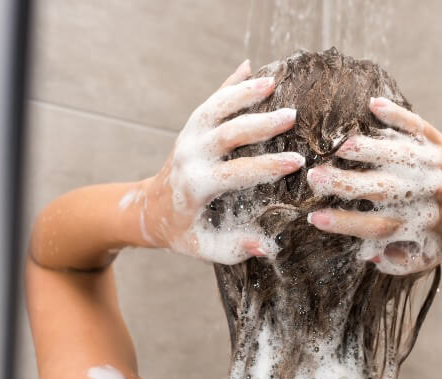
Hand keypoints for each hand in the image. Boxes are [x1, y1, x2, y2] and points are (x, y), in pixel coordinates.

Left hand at [123, 60, 304, 263]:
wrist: (146, 209)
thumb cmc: (179, 231)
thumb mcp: (201, 248)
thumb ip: (232, 248)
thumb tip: (265, 247)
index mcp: (196, 185)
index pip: (236, 172)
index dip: (267, 167)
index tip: (296, 162)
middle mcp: (191, 155)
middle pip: (228, 132)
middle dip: (262, 124)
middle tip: (292, 117)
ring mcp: (188, 137)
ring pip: (216, 107)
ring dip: (244, 92)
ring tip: (272, 81)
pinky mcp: (190, 128)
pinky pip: (211, 101)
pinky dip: (230, 83)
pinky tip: (250, 67)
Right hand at [306, 97, 441, 274]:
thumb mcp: (427, 255)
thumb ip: (397, 262)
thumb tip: (368, 254)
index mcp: (418, 224)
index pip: (375, 227)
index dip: (343, 223)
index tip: (313, 218)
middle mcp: (426, 195)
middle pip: (381, 189)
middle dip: (345, 183)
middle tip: (314, 177)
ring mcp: (434, 166)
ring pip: (397, 154)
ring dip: (366, 149)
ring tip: (338, 147)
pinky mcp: (440, 143)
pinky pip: (418, 126)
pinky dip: (397, 115)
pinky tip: (373, 105)